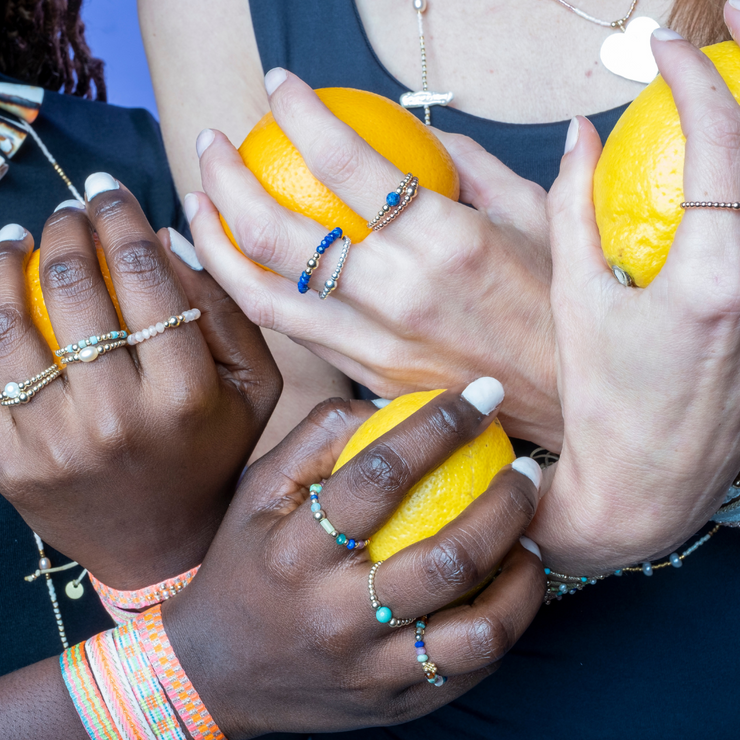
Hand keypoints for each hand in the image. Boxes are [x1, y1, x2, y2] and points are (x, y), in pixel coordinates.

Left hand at [0, 175, 280, 588]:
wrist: (162, 544)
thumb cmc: (215, 454)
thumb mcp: (256, 387)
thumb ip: (228, 312)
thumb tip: (166, 238)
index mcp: (185, 395)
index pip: (145, 278)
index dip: (121, 218)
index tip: (109, 189)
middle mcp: (117, 418)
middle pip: (76, 291)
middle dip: (69, 231)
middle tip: (71, 212)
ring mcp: (54, 443)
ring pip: (10, 325)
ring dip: (8, 262)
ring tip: (20, 237)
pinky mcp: (9, 463)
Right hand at [164, 381, 544, 737]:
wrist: (217, 672)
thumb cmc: (246, 563)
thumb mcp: (259, 489)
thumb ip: (317, 437)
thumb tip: (389, 405)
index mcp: (295, 551)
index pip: (381, 475)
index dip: (440, 426)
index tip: (483, 395)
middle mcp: (334, 615)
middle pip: (447, 557)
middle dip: (507, 502)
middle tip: (527, 470)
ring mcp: (369, 670)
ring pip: (477, 630)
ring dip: (523, 574)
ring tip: (531, 537)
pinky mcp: (393, 705)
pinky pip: (471, 669)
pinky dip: (506, 620)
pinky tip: (509, 585)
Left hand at [185, 70, 561, 449]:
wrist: (568, 401)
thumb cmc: (560, 304)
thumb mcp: (536, 215)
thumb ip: (474, 164)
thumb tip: (423, 132)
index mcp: (446, 239)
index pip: (346, 160)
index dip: (299, 111)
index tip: (278, 84)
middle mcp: (399, 292)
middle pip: (277, 229)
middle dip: (224, 175)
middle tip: (210, 141)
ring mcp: (376, 342)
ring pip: (264, 293)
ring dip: (215, 244)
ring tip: (194, 206)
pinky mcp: (367, 375)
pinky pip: (293, 331)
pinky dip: (253, 294)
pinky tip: (238, 267)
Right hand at [528, 17, 739, 573]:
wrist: (648, 482)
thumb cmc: (602, 400)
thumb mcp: (575, 301)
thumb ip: (575, 208)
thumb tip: (578, 138)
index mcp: (712, 281)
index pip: (718, 147)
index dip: (691, 82)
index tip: (657, 53)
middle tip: (730, 21)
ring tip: (726, 87)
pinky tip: (720, 174)